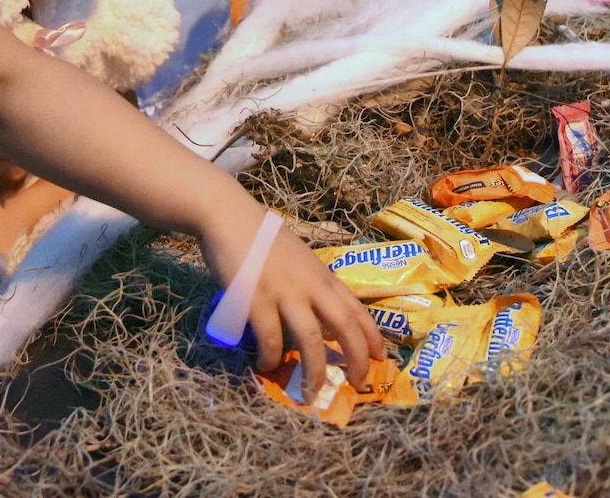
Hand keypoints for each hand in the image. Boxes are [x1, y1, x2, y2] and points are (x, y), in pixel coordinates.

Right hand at [200, 205, 383, 395]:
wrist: (228, 216)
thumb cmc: (261, 236)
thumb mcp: (298, 257)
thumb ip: (310, 281)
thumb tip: (317, 310)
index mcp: (321, 275)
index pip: (356, 308)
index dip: (372, 336)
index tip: (381, 358)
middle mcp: (309, 285)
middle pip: (344, 326)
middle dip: (356, 359)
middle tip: (357, 384)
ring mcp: (284, 293)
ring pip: (310, 340)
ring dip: (313, 372)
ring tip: (311, 393)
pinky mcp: (256, 301)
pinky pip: (269, 340)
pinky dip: (270, 359)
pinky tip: (265, 365)